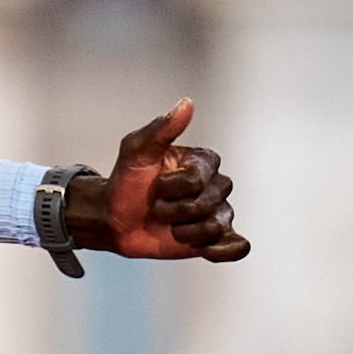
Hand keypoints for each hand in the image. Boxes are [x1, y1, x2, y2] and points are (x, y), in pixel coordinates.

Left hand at [76, 101, 248, 261]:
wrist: (115, 219)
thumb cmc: (125, 182)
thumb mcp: (136, 151)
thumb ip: (162, 129)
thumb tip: (187, 103)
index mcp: (203, 162)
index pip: (199, 179)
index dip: (172, 187)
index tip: (154, 184)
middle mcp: (215, 185)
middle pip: (210, 203)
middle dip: (175, 210)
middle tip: (157, 208)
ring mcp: (217, 213)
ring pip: (217, 226)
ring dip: (185, 232)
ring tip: (170, 227)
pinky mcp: (214, 239)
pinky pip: (237, 247)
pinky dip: (222, 250)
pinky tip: (202, 249)